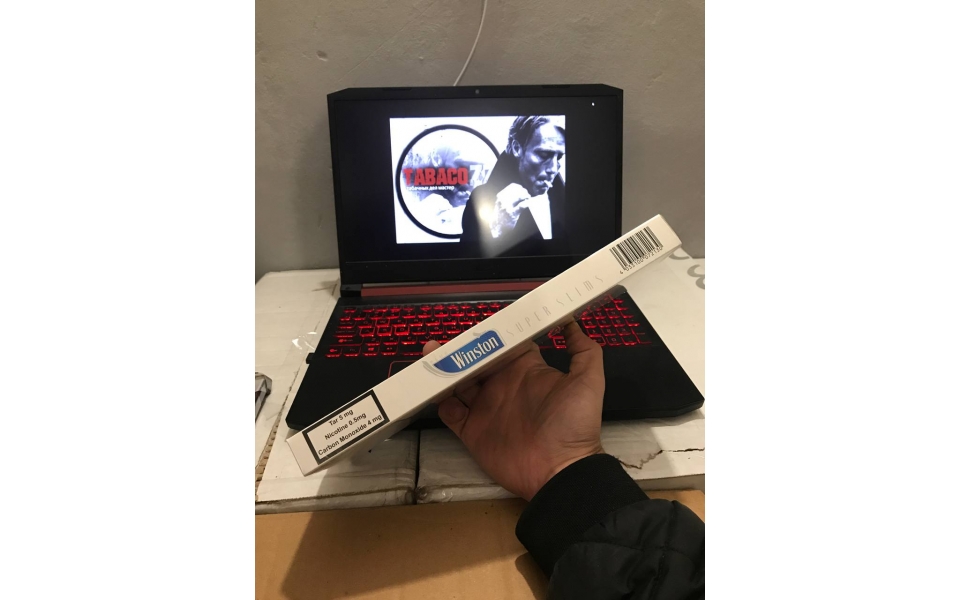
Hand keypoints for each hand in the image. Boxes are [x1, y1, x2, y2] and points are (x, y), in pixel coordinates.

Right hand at [422, 321, 604, 500]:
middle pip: (476, 361)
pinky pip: (450, 412)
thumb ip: (583, 350)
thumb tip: (572, 321)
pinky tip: (432, 388)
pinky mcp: (472, 431)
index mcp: (526, 370)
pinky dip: (439, 400)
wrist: (561, 472)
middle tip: (442, 340)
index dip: (489, 334)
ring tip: (428, 357)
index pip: (504, 345)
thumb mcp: (588, 381)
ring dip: (443, 370)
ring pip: (458, 383)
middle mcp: (503, 386)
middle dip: (458, 350)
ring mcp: (486, 409)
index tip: (475, 324)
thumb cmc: (574, 425)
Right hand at [490, 183, 529, 237]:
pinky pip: (522, 205)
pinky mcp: (512, 213)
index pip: (512, 187)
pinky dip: (527, 202)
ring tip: (528, 198)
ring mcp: (507, 207)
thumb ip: (508, 196)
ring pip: (519, 196)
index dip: (519, 187)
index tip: (522, 189)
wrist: (498, 226)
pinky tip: (529, 202)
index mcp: (500, 197)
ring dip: (526, 196)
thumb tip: (519, 189)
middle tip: (527, 194)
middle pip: (516, 190)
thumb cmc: (501, 215)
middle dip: (524, 191)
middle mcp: (503, 200)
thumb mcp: (501, 203)